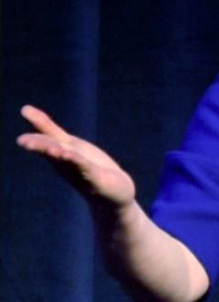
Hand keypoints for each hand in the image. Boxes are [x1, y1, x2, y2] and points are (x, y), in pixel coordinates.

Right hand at [17, 104, 136, 212]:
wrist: (114, 193)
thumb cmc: (89, 167)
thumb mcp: (68, 144)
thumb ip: (49, 129)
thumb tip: (24, 108)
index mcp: (60, 153)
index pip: (46, 139)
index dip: (35, 133)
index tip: (21, 130)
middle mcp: (66, 163)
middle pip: (52, 150)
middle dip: (39, 146)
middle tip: (22, 141)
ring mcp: (80, 171)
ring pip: (67, 160)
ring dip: (60, 155)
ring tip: (51, 149)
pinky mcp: (95, 178)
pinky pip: (85, 167)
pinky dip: (77, 161)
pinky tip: (70, 156)